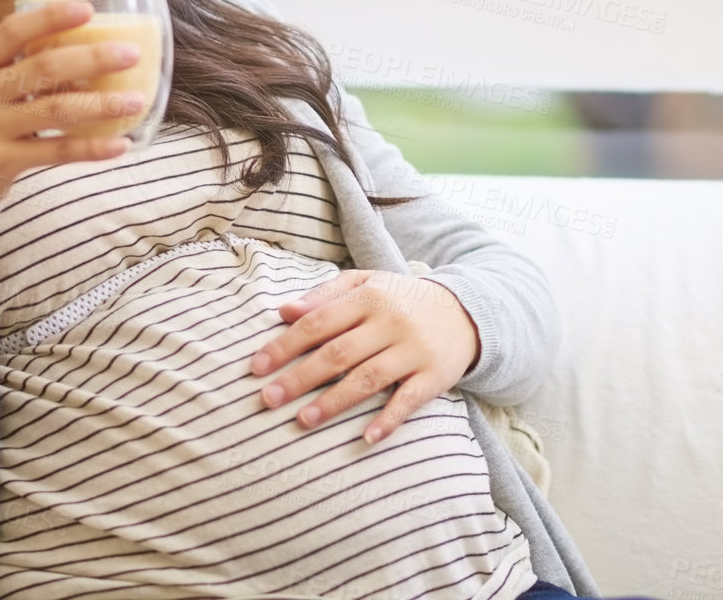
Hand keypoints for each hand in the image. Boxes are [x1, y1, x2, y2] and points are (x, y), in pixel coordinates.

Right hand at [0, 0, 148, 210]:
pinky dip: (91, 148)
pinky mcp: (3, 162)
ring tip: (136, 100)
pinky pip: (56, 153)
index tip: (87, 9)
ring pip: (55, 111)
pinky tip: (121, 144)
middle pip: (43, 69)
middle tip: (131, 53)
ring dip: (101, 104)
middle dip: (92, 59)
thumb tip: (90, 49)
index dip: (50, 18)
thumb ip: (22, 69)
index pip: (12, 32)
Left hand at [250, 269, 481, 444]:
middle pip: (338, 353)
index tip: (255, 367)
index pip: (318, 322)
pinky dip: (388, 420)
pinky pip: (409, 400)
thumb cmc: (402, 300)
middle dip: (299, 378)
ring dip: (334, 402)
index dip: (285, 345)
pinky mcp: (434, 376)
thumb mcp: (368, 284)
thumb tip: (284, 311)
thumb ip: (325, 295)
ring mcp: (414, 350)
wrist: (466, 312)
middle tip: (267, 400)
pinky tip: (366, 438)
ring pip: (368, 378)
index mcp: (369, 297)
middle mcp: (391, 322)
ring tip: (302, 421)